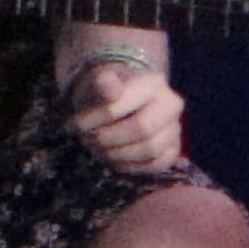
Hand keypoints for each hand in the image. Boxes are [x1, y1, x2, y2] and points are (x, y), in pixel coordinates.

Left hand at [65, 53, 186, 175]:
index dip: (93, 120)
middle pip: (140, 130)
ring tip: (98, 148)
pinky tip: (114, 159)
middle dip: (107, 139)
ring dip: (117, 154)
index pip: (121, 106)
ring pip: (149, 150)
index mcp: (152, 82)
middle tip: (87, 140)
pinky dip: (132, 166)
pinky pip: (157, 165)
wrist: (122, 100)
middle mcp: (170, 104)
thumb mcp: (98, 81)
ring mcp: (175, 128)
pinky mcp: (174, 149)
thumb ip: (103, 83)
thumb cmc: (107, 91)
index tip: (73, 126)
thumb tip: (109, 87)